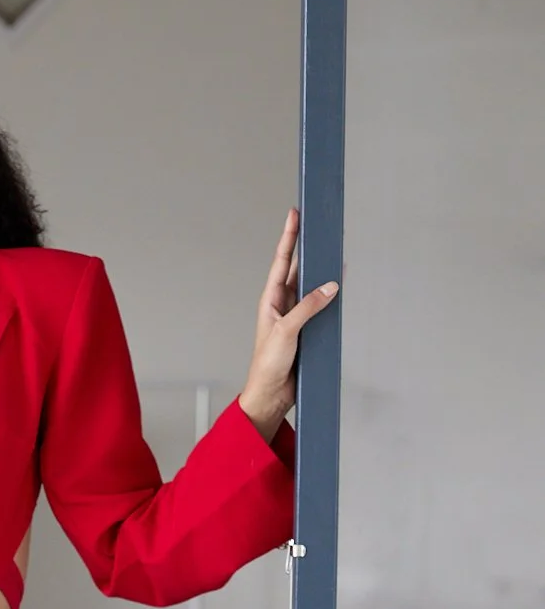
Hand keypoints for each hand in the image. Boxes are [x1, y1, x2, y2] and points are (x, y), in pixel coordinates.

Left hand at [239, 207, 338, 441]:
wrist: (271, 395)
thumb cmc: (268, 366)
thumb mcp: (286, 332)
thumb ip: (308, 307)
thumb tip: (330, 285)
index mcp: (270, 300)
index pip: (281, 261)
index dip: (288, 236)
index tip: (295, 213)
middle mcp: (282, 304)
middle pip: (297, 267)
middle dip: (306, 245)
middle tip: (317, 223)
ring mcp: (295, 316)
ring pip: (311, 285)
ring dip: (321, 268)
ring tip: (332, 246)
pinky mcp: (307, 329)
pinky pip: (322, 306)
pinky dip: (331, 294)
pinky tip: (340, 283)